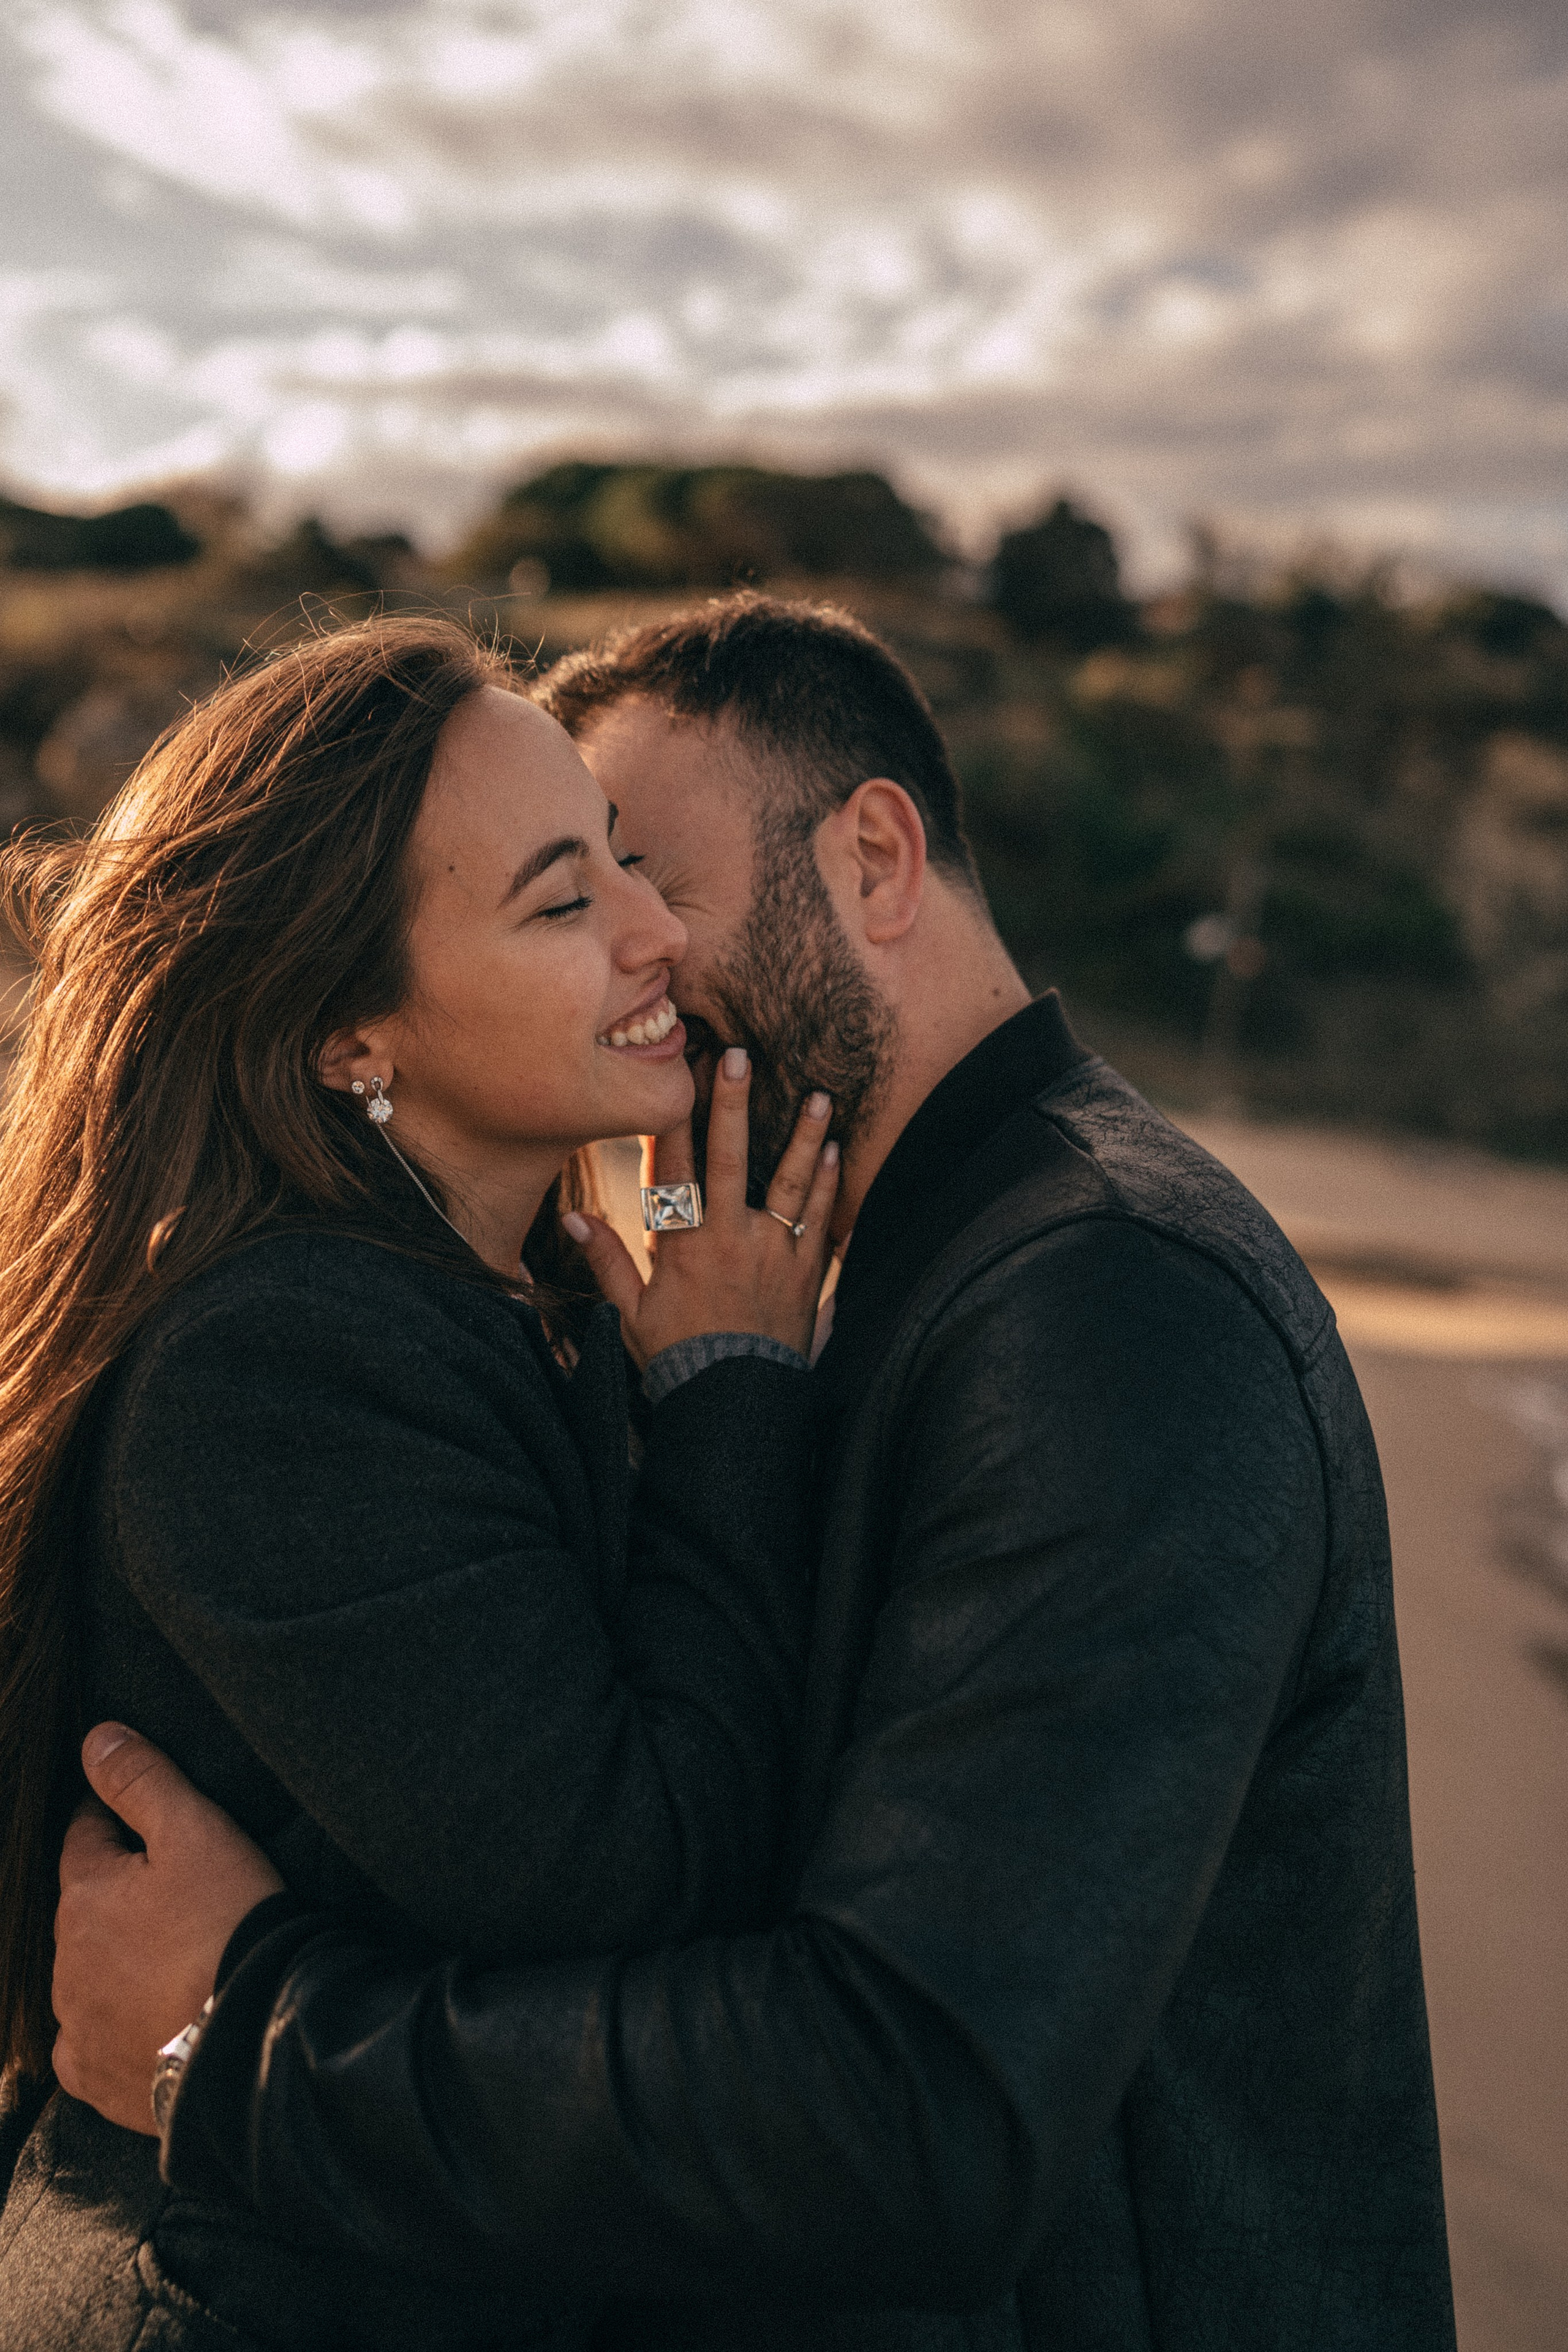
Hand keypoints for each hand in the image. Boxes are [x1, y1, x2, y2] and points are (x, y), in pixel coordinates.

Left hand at [52, 1723, 282, 2135]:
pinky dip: (115, 2027)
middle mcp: (65, 1962)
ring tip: (174, 1960)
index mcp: (85, 1894)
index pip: (86, 1836)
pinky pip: (92, 2043)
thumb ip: (142, 1779)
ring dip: (117, 1962)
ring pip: (87, 1975)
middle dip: (119, 1897)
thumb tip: (96, 1738)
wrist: (256, 2039)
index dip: (117, 1820)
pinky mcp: (95, 2076)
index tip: (150, 1824)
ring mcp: (77, 2024)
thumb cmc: (229, 1926)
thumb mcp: (196, 1830)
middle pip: (86, 1909)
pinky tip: (152, 2020)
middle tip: (176, 1895)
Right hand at [565, 1048, 838, 1368]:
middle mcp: (728, 1238)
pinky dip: (829, 1185)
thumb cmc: (678, 1356)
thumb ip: (607, 1261)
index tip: (677, 1075)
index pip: (673, 1169)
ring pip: (789, 1182)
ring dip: (803, 1136)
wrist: (735, 1401)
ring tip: (819, 1095)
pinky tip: (836, 1151)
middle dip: (732, 1105)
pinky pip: (820, 1219)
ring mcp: (772, 1252)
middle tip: (739, 1056)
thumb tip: (571, 1221)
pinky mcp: (805, 1271)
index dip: (675, 1119)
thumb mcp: (632, 1312)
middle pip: (729, 1158)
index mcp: (682, 1245)